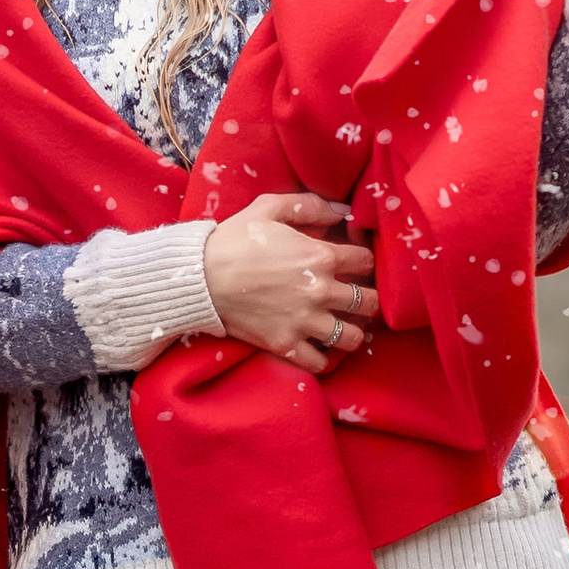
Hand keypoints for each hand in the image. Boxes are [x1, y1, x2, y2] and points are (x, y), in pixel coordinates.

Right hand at [201, 191, 379, 374]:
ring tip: (346, 327)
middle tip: (359, 300)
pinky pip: (320, 362)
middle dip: (369, 300)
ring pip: (352, 337)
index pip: (366, 262)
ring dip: (354, 332)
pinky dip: (326, 359)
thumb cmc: (233, 239)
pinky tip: (323, 349)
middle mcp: (320, 291)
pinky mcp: (285, 344)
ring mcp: (304, 321)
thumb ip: (310, 205)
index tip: (355, 266)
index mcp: (320, 255)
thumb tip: (343, 211)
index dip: (364, 262)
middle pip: (369, 302)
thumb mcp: (270, 207)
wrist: (199, 276)